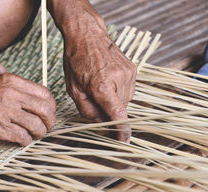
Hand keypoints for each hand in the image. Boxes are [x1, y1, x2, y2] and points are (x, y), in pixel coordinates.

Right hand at [0, 73, 55, 145]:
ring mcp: (5, 112)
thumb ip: (15, 84)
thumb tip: (33, 93)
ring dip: (39, 133)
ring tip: (35, 135)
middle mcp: (12, 95)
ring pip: (36, 126)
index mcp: (14, 82)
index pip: (45, 94)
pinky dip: (25, 141)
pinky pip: (22, 137)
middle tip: (46, 127)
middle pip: (45, 110)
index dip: (51, 106)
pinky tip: (22, 141)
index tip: (49, 113)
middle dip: (50, 122)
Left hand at [63, 23, 136, 141]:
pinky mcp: (133, 69)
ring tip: (101, 85)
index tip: (124, 142)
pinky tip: (108, 80)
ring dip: (115, 100)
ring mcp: (129, 73)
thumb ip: (87, 110)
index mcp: (102, 86)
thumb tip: (101, 122)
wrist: (87, 34)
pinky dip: (119, 91)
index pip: (118, 114)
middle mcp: (119, 79)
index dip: (122, 131)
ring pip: (125, 101)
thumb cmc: (76, 61)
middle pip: (120, 109)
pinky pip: (129, 90)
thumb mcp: (74, 89)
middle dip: (109, 110)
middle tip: (95, 98)